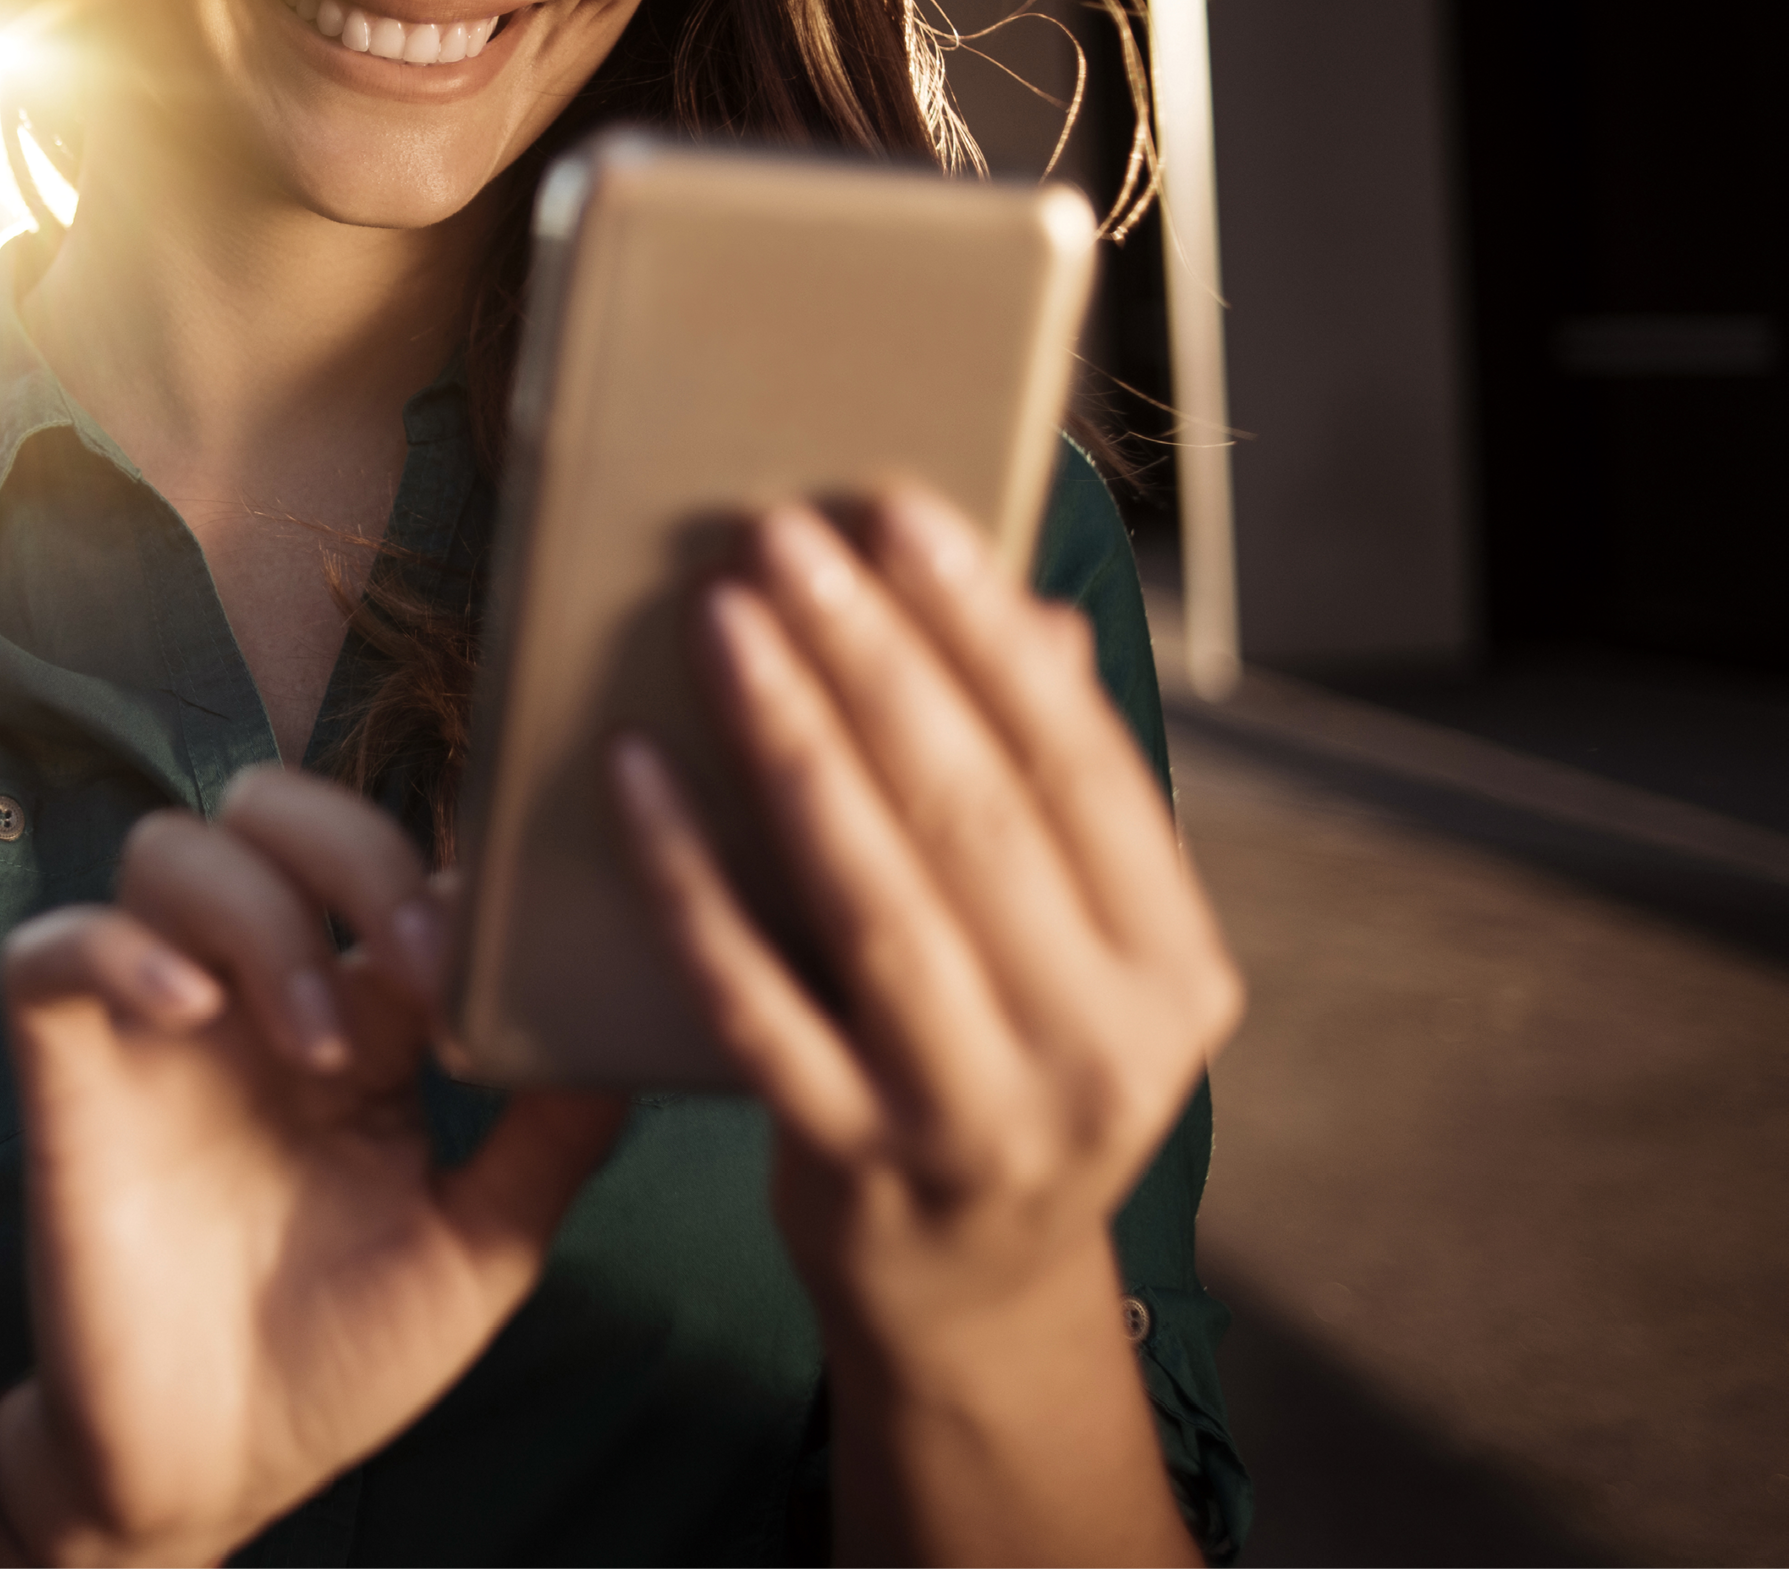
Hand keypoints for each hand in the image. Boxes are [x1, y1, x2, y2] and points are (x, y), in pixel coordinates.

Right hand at [0, 768, 626, 1568]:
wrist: (218, 1469)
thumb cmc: (343, 1355)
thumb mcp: (481, 1246)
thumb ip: (552, 1134)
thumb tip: (637, 1023)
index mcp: (362, 1013)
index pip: (393, 857)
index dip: (452, 864)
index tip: (513, 942)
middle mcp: (254, 991)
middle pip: (275, 806)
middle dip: (357, 852)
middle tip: (424, 965)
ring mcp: (154, 1023)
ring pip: (171, 848)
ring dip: (260, 915)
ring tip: (320, 1045)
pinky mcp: (67, 1071)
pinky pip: (49, 949)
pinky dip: (117, 950)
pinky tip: (192, 1014)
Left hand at [610, 485, 1236, 1563]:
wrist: (965, 1292)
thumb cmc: (1003, 1065)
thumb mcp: (1068, 947)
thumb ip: (1048, 795)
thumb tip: (1025, 609)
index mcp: (1176, 970)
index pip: (1083, 768)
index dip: (989, 632)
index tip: (903, 513)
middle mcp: (1101, 1049)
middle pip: (972, 816)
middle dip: (873, 658)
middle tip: (782, 534)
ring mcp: (977, 1118)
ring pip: (871, 899)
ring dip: (788, 741)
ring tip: (720, 618)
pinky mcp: (852, 1163)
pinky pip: (750, 996)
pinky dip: (685, 879)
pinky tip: (629, 774)